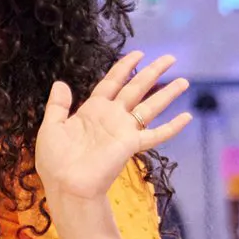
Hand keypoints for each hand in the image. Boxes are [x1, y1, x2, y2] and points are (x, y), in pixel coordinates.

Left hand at [36, 51, 190, 205]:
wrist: (65, 184)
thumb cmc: (55, 160)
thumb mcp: (51, 127)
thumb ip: (58, 105)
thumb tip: (61, 83)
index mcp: (92, 110)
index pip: (112, 82)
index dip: (124, 67)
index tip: (137, 53)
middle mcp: (112, 116)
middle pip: (136, 88)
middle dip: (152, 72)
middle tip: (170, 57)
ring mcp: (123, 130)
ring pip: (150, 106)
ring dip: (167, 93)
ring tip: (184, 81)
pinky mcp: (131, 145)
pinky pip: (156, 134)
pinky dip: (172, 127)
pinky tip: (187, 117)